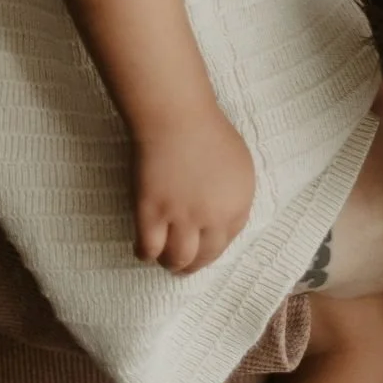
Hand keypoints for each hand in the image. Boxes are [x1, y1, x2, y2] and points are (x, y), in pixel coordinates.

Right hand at [132, 108, 254, 274]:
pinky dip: (144, 253)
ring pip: (176, 259)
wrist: (176, 117)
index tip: (202, 251)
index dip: (212, 249)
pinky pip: (148, 249)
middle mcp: (214, 215)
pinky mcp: (152, 214)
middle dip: (192, 265)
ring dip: (170, 263)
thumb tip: (222, 220)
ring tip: (163, 258)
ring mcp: (182, 217)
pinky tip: (142, 248)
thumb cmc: (206, 131)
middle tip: (181, 264)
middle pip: (204, 257)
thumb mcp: (238, 164)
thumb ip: (234, 195)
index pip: (227, 241)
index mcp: (239, 202)